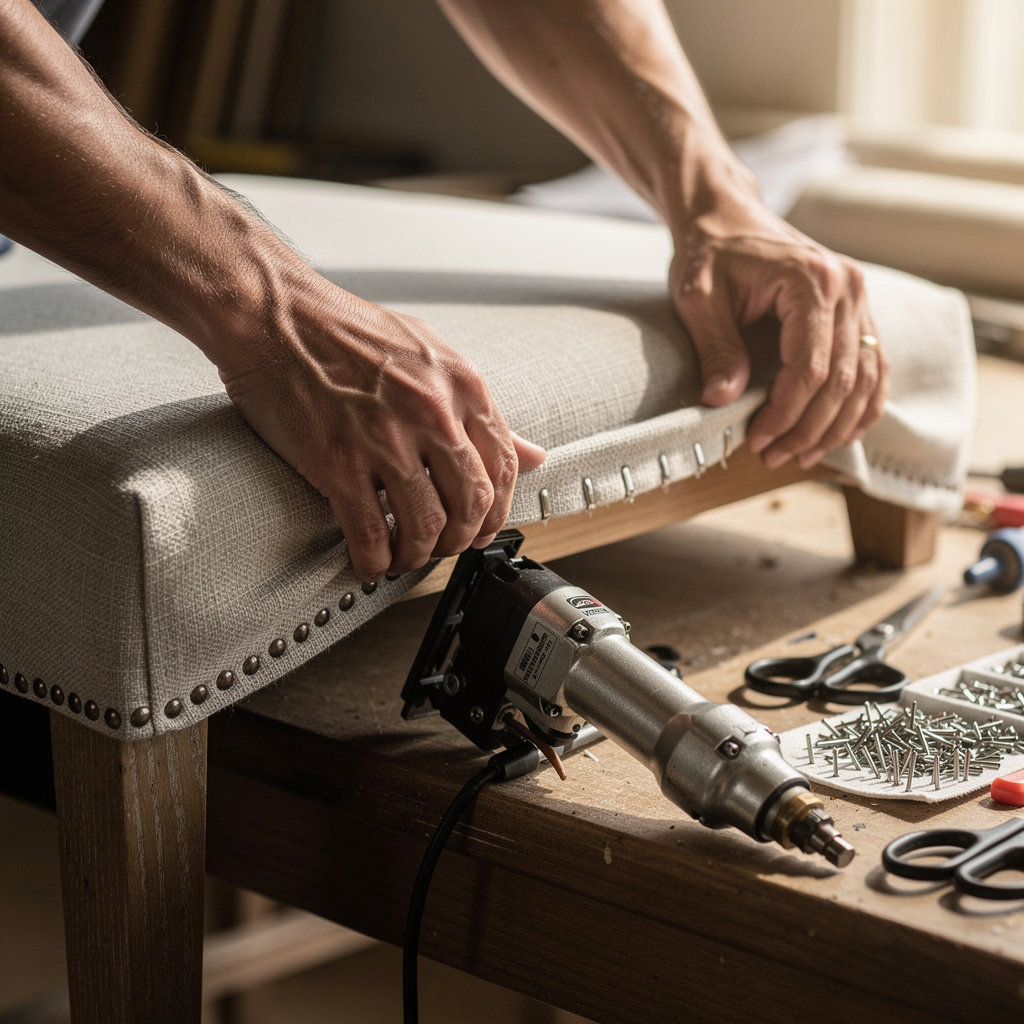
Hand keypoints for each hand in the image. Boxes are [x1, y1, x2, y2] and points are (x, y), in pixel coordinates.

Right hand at [218, 274, 544, 580]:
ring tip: (403, 555)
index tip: (483, 527)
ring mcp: (385, 440)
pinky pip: (371, 534)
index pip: (505, 467)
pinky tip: (370, 560)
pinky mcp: (339, 463)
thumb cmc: (344, 329)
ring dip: (417, 555)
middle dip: (461, 539)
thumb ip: (479, 409)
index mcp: (461, 385)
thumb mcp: (430, 353)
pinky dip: (375, 561)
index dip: (498, 511)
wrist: (273, 313)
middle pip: (472, 505)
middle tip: (443, 546)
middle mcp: (432, 413)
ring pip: (426, 528)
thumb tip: (533, 452)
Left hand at [668, 188, 889, 470]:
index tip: (757, 441)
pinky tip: (839, 433)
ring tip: (801, 456)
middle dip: (808, 428)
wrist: (727, 215)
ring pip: (865, 378)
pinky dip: (862, 404)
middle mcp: (848, 287)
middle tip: (773, 457)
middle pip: (842, 379)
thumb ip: (715, 347)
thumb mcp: (698, 297)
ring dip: (836, 425)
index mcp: (811, 280)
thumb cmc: (710, 251)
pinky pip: (874, 365)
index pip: (810, 368)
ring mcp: (860, 298)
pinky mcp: (858, 309)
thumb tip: (723, 400)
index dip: (785, 414)